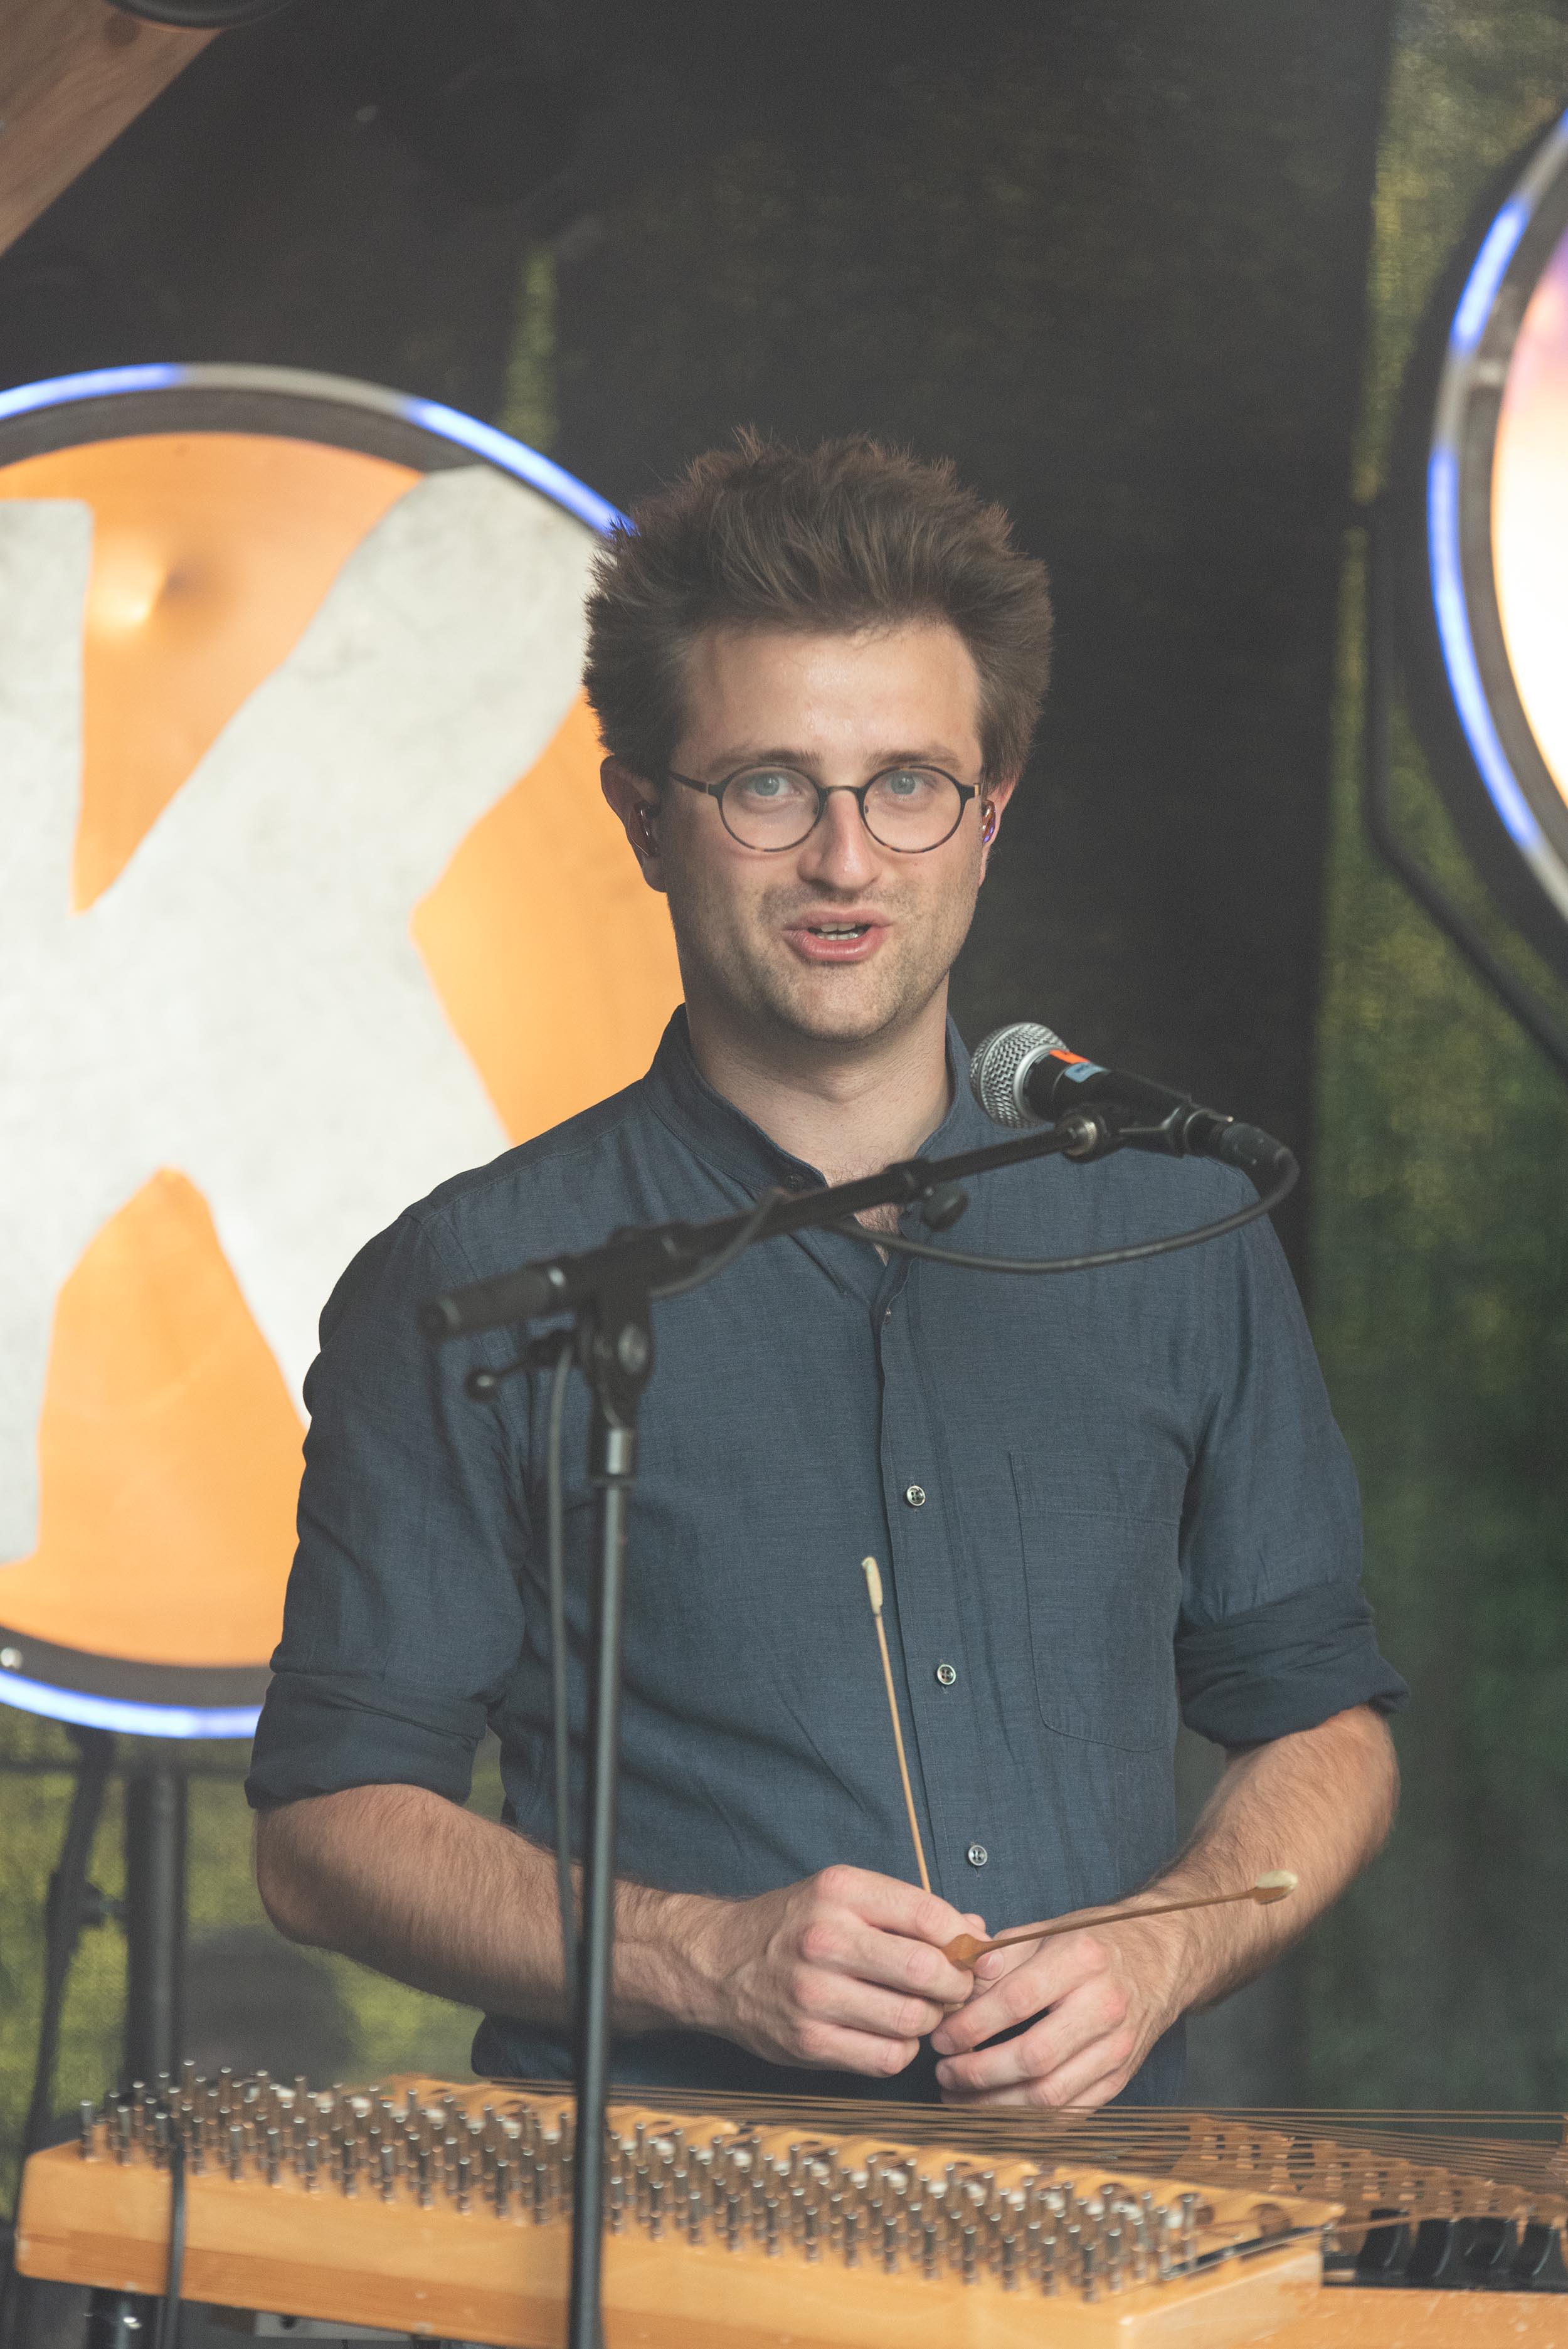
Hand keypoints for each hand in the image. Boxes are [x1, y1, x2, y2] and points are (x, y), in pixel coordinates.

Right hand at [681, 1865, 985, 2078]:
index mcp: (839, 1892)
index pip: (928, 1915)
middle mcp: (824, 1939)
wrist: (718, 1964)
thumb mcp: (844, 1896)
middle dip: (955, 1984)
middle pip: (925, 1970)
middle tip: (954, 1987)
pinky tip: (891, 2032)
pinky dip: (902, 2049)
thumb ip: (909, 1911)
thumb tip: (977, 1933)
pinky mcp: (808, 2041)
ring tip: (919, 2009)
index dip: (963, 1939)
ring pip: (912, 2019)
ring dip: (929, 2020)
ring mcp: (814, 1994)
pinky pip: (886, 2057)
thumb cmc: (794, 1926)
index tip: (970, 1952)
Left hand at [929, 1907, 1188, 2107]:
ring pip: (1051, 2095)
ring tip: (959, 2097)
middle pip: (1033, 2057)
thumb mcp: (1047, 1929)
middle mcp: (1104, 2006)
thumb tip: (959, 1982)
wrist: (1159, 1960)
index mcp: (1081, 1959)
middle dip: (979, 2073)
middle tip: (945, 2072)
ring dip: (996, 2105)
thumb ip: (1001, 1955)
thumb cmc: (1092, 1943)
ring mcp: (1116, 2048)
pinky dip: (1028, 2121)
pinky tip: (995, 2110)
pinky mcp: (1120, 2078)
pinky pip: (1070, 2111)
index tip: (941, 2036)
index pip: (1016, 2001)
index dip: (971, 2025)